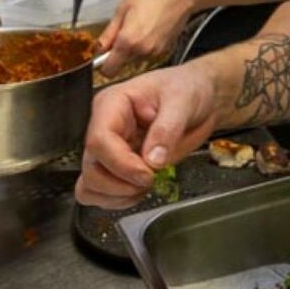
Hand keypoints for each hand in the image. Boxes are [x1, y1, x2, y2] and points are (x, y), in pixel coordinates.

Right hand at [74, 64, 218, 208]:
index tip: (148, 174)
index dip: (121, 164)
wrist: (200, 95)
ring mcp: (108, 149)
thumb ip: (167, 129)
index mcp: (112, 104)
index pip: (99, 141)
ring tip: (147, 184)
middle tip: (151, 180)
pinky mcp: (116, 166)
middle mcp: (103, 127)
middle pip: (91, 168)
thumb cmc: (188, 88)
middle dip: (120, 184)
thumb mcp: (183, 99)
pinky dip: (117, 200)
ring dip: (117, 195)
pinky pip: (99, 193)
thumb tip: (152, 161)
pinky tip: (139, 190)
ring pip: (89, 185)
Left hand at [95, 0, 200, 75]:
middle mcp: (142, 51)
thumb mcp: (123, 9)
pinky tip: (150, 30)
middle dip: (119, 55)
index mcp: (127, 41)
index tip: (103, 56)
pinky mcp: (165, 51)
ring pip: (135, 60)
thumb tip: (99, 48)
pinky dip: (146, 47)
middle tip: (123, 34)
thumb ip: (109, 33)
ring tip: (139, 29)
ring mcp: (155, 53)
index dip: (103, 65)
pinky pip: (148, 55)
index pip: (108, 71)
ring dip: (133, 50)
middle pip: (122, 66)